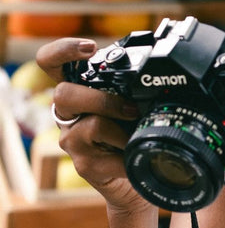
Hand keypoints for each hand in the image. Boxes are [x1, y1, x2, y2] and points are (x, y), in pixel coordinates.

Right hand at [36, 37, 151, 215]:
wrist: (138, 179)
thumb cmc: (136, 136)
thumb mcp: (137, 107)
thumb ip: (137, 90)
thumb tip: (168, 74)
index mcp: (80, 92)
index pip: (53, 64)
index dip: (62, 50)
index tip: (90, 48)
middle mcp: (69, 113)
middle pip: (64, 94)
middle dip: (102, 99)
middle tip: (132, 109)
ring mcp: (72, 139)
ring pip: (90, 124)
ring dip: (122, 130)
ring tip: (138, 135)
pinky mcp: (83, 163)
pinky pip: (107, 153)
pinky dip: (128, 153)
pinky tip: (136, 156)